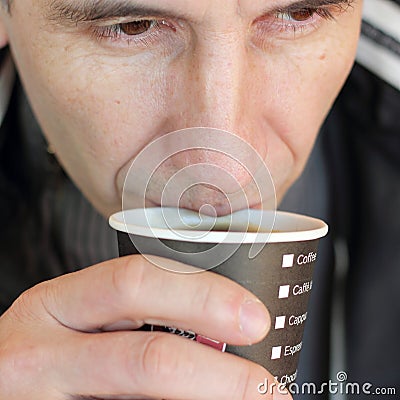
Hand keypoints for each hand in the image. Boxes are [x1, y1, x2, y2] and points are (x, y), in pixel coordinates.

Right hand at [0, 255, 290, 398]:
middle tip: (265, 382)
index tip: (254, 316)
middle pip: (146, 355)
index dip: (202, 296)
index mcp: (58, 304)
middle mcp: (40, 352)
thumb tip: (212, 328)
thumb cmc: (42, 352)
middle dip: (219, 372)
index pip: (137, 282)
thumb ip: (129, 317)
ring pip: (141, 398)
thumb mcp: (75, 319)